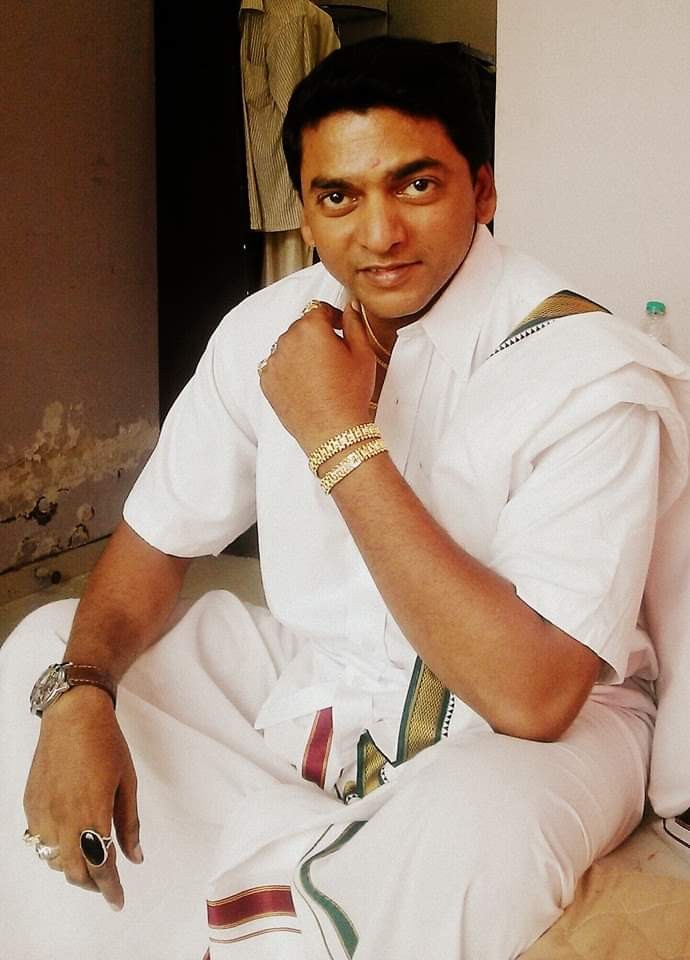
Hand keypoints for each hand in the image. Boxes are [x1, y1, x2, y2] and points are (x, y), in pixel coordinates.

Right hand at [24, 687, 141, 910]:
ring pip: (54, 860)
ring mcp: (43, 814)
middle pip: (75, 871)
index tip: (118, 901)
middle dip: (93, 883)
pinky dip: (55, 849)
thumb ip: (129, 823)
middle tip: (108, 883)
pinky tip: (69, 838)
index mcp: (92, 815)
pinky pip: (39, 841)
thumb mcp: (127, 782)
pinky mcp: (30, 805)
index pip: (102, 866)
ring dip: (74, 867)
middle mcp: (63, 820)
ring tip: (91, 859)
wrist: (72, 716)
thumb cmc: (106, 744)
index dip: (110, 888)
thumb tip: (135, 856)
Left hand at [259, 300, 376, 451]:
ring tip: (319, 374)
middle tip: (333, 358)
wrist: (333, 431)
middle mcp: (287, 341)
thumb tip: (350, 308)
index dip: (333, 318)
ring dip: (301, 352)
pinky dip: (288, 370)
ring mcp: (274, 362)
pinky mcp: (267, 381)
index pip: (319, 309)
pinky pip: (277, 366)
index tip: (339, 328)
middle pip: (301, 328)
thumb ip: (354, 324)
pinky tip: (306, 384)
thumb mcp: (363, 354)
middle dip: (316, 336)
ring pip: (288, 347)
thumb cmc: (349, 396)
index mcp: (311, 328)